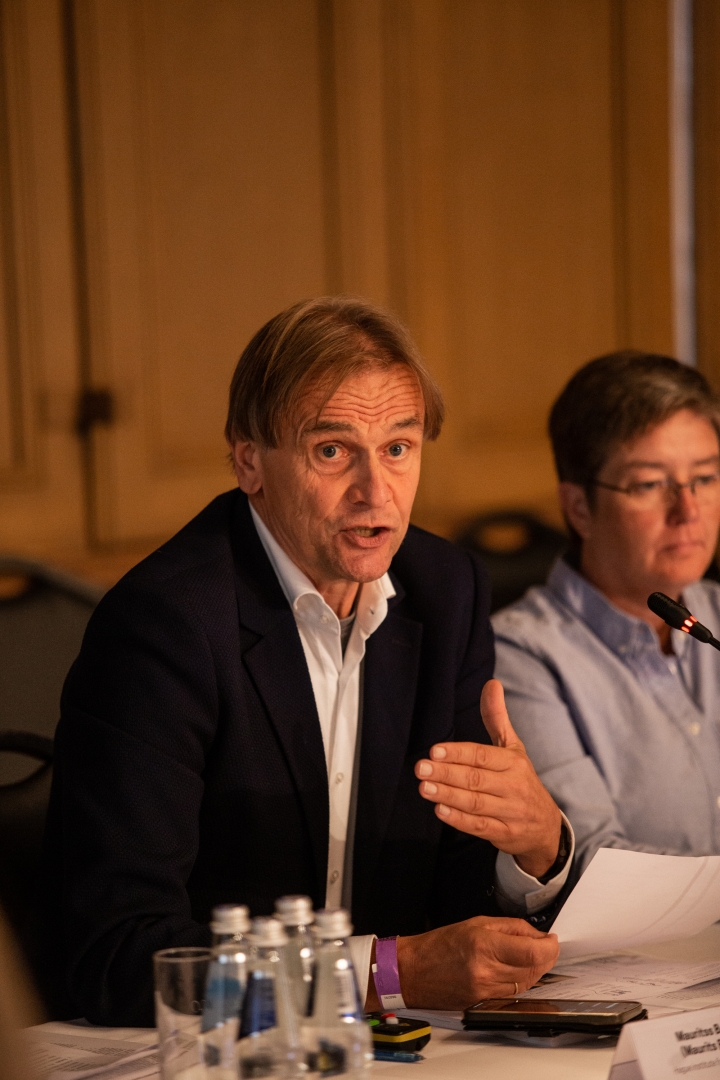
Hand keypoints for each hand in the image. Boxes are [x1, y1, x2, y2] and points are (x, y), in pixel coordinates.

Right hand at [389, 917, 557, 1008]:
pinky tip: (518, 970)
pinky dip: (521, 981)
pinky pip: (513, 993)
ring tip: (531, 956)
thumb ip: (510, 927)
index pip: (533, 952)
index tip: (552, 940)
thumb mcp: (476, 923)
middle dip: (546, 957)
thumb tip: (536, 934)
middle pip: (534, 970)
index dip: (550, 947)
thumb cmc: (440, 944)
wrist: (413, 971)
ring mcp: (485, 991)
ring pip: (527, 984)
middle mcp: (487, 971)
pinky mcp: (483, 1003)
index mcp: (484, 946)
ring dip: (536, 970)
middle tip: (546, 946)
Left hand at [415, 679, 561, 877]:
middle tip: (421, 768)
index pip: (483, 755)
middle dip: (447, 773)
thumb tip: (491, 683)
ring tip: (424, 788)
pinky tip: (440, 810)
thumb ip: (497, 718)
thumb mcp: (513, 748)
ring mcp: (510, 811)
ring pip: (476, 803)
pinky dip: (460, 820)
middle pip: (476, 779)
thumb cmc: (521, 780)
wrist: (546, 826)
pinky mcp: (505, 834)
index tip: (434, 750)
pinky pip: (480, 826)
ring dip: (448, 796)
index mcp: (513, 762)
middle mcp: (513, 786)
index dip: (458, 753)